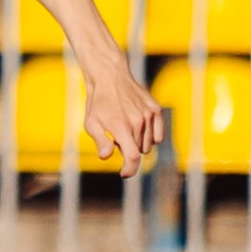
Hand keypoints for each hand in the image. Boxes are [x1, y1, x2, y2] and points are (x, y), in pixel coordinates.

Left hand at [82, 61, 164, 176]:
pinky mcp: (156, 110)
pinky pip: (159, 136)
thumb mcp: (91, 123)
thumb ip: (101, 141)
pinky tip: (139, 129)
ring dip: (139, 143)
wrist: (110, 78)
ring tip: (126, 128)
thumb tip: (105, 156)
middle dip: (128, 150)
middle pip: (139, 151)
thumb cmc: (97, 103)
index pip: (132, 157)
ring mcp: (149, 116)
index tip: (124, 174)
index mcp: (121, 128)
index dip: (130, 170)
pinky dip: (151, 137)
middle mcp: (138, 123)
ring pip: (149, 145)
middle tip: (117, 137)